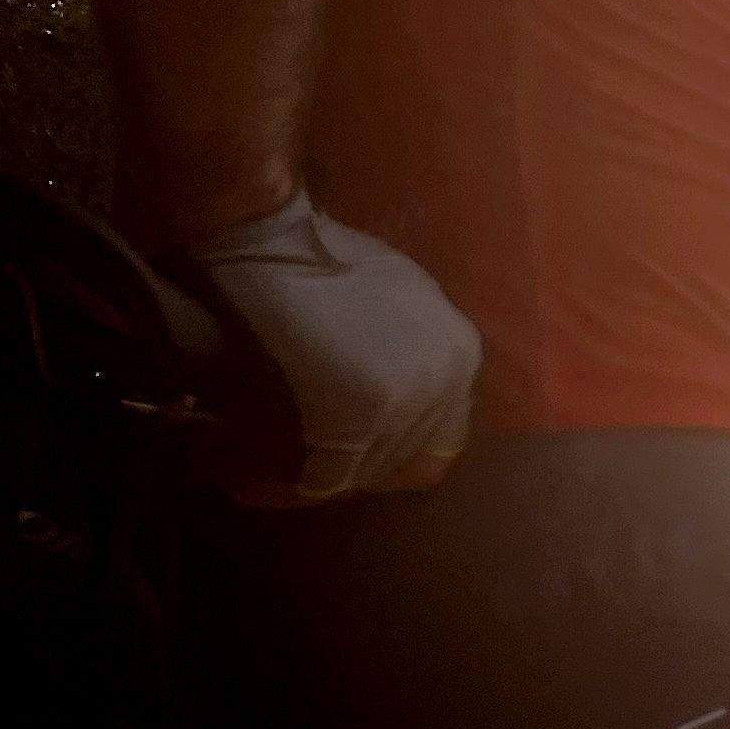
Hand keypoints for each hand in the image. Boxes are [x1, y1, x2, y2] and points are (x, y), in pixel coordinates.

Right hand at [182, 191, 481, 500]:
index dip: (396, 451)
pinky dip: (297, 484)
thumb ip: (418, 349)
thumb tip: (401, 396)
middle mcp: (447, 382)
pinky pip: (327, 479)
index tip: (355, 450)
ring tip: (282, 472)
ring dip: (327, 475)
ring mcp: (406, 403)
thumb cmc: (325, 261)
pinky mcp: (357, 419)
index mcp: (462, 353)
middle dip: (360, 467)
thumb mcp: (404, 298)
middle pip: (406, 460)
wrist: (273, 244)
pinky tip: (267, 479)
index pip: (443, 438)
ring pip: (367, 473)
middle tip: (312, 464)